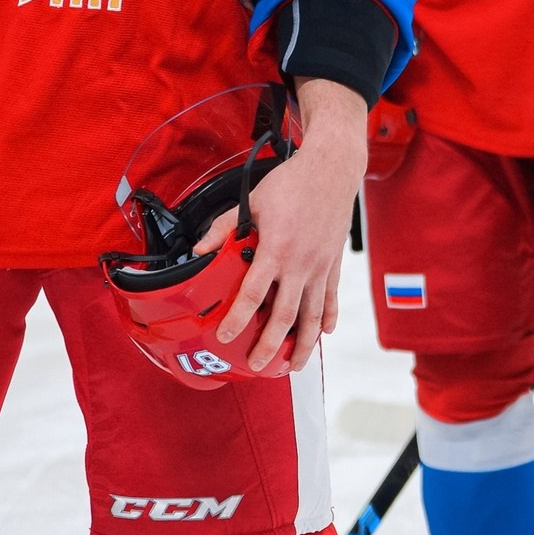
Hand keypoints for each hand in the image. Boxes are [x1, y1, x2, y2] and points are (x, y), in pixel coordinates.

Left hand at [205, 79, 367, 375]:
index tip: (226, 336)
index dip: (238, 318)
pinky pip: (331, 297)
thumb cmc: (292, 182)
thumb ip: (223, 228)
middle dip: (271, 344)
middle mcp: (300, 262)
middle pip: (285, 314)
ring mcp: (321, 265)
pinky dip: (328, 318)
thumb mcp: (251, 201)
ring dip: (304, 343)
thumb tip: (199, 249)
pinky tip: (324, 335)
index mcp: (276, 248)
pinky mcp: (334, 263)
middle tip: (257, 365)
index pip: (254, 293)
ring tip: (294, 365)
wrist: (332, 168)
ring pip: (313, 314)